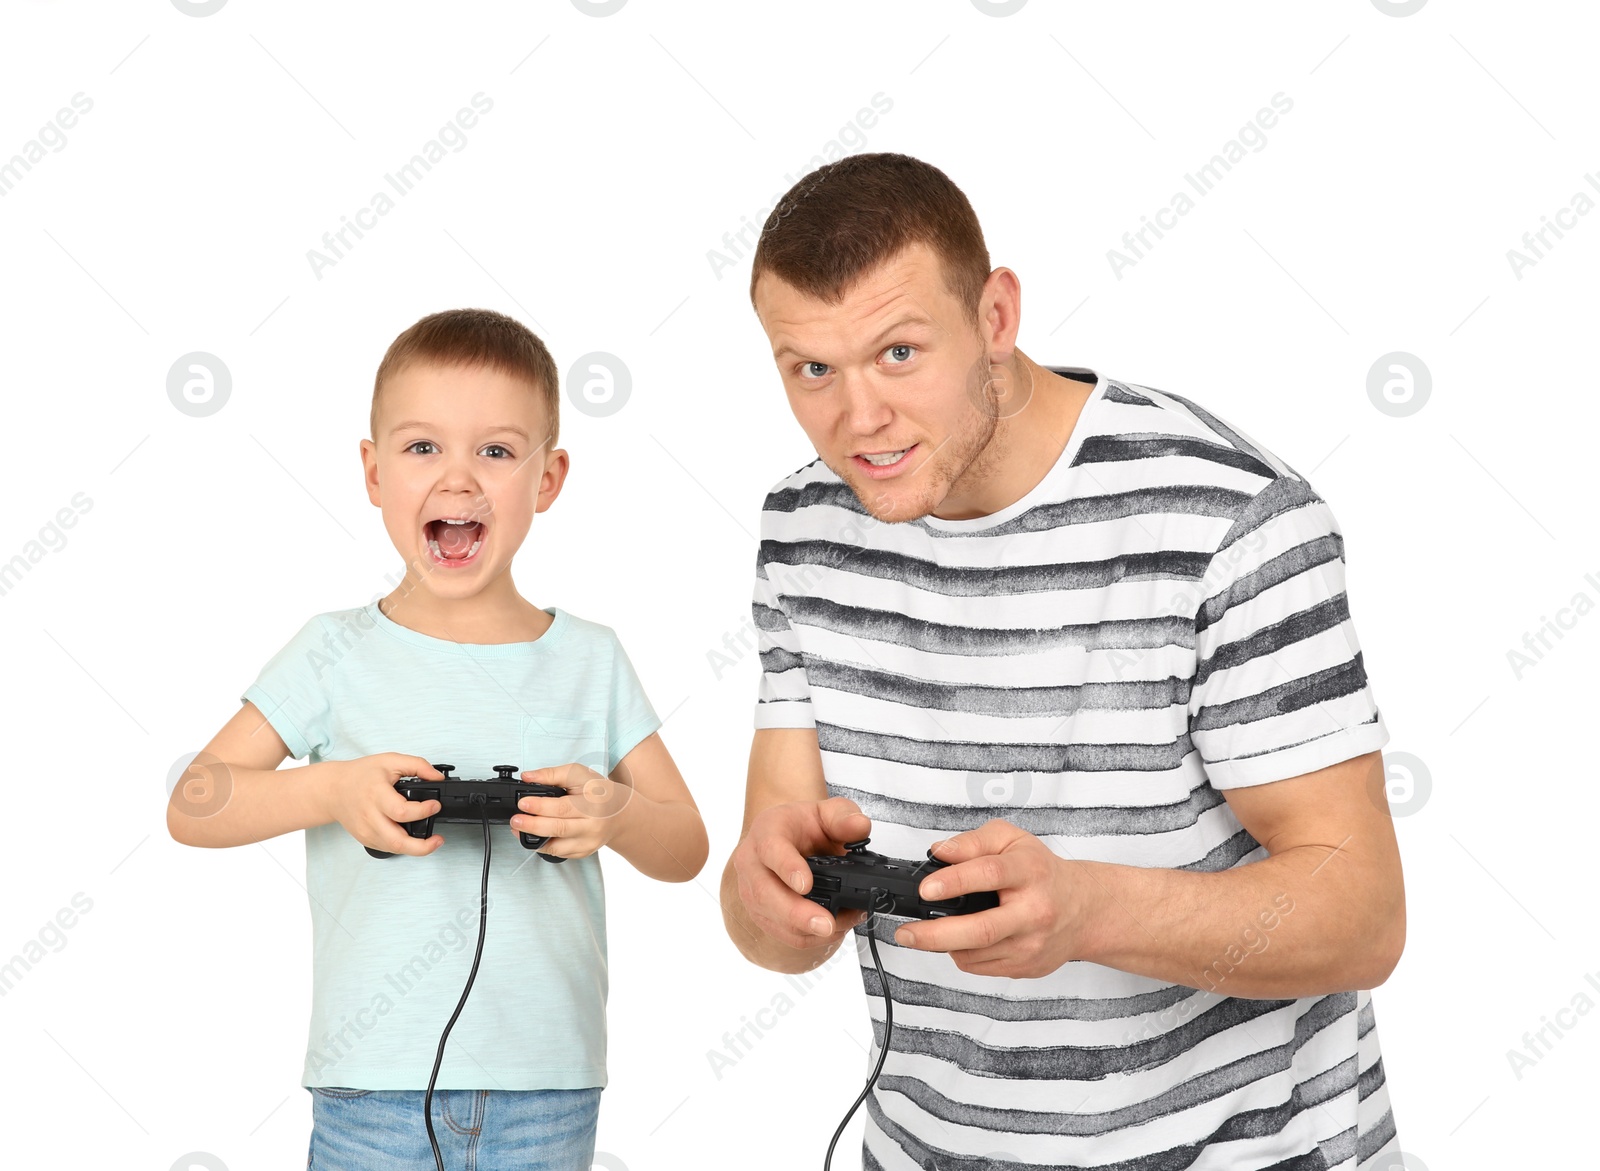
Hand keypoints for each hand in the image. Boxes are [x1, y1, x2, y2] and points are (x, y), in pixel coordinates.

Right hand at [323, 754, 443, 856]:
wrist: (333, 789)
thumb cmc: (361, 774)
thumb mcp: (390, 760)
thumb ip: (418, 765)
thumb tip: (438, 777)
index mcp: (376, 795)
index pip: (401, 811)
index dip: (423, 811)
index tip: (435, 805)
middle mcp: (370, 816)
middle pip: (397, 840)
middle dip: (422, 846)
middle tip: (438, 840)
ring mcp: (366, 831)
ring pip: (393, 848)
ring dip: (415, 849)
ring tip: (430, 842)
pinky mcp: (365, 839)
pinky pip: (387, 848)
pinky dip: (402, 847)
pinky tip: (412, 840)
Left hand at [512, 762, 632, 860]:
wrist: (619, 812)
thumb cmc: (598, 791)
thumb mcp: (578, 774)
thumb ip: (552, 774)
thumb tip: (527, 777)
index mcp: (593, 804)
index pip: (563, 807)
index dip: (540, 807)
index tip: (522, 803)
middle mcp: (593, 826)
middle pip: (559, 829)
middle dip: (532, 826)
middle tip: (515, 820)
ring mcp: (589, 842)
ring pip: (557, 847)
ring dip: (534, 839)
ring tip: (518, 829)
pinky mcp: (584, 852)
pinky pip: (559, 853)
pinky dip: (543, 846)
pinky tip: (534, 835)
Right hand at [732, 796, 871, 954]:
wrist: (789, 840)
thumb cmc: (803, 826)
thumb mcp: (827, 812)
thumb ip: (844, 817)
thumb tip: (859, 826)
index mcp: (767, 831)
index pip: (771, 849)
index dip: (788, 868)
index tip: (806, 884)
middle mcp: (752, 862)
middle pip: (764, 893)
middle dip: (797, 913)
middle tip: (826, 924)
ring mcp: (752, 891)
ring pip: (772, 919)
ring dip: (805, 930)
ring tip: (838, 928)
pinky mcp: (761, 913)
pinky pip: (781, 933)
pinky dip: (807, 937)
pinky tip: (831, 930)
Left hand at [894, 818, 1095, 978]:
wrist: (1083, 910)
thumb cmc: (1042, 872)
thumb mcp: (1011, 840)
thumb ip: (973, 842)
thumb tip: (939, 852)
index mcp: (1030, 871)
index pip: (990, 874)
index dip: (955, 881)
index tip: (925, 888)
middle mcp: (1034, 911)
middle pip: (981, 930)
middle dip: (936, 934)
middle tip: (906, 933)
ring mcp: (1032, 944)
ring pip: (977, 954)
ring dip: (944, 945)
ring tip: (927, 933)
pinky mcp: (1027, 967)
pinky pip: (982, 967)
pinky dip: (962, 954)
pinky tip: (959, 940)